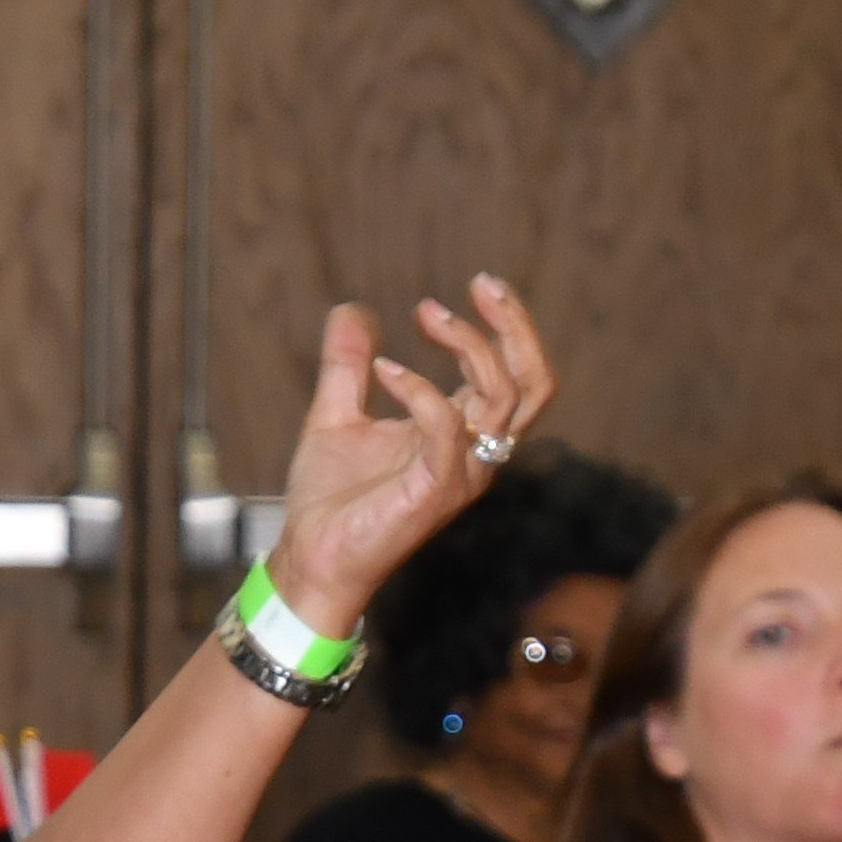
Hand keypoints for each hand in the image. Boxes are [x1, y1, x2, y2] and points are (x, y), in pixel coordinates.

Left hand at [266, 278, 555, 635]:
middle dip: (516, 325)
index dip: (506, 326)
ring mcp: (460, 472)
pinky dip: (419, 387)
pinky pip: (447, 425)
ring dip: (469, 344)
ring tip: (426, 315)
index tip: (466, 290)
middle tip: (481, 283)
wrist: (309, 558)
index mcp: (462, 434)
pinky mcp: (435, 489)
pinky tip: (384, 370)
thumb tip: (351, 311)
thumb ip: (348, 366)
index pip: (517, 375)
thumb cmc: (331, 499)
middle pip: (533, 381)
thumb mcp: (335, 416)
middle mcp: (474, 452)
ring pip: (503, 395)